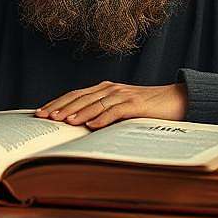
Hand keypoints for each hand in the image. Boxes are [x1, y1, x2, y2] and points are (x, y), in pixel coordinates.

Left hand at [35, 81, 187, 128]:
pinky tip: (92, 126)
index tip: (40, 112)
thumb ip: (103, 113)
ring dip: (78, 113)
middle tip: (46, 118)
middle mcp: (111, 89)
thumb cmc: (146, 108)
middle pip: (81, 97)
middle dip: (61, 107)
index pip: (75, 95)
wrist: (176, 100)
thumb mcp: (121, 110)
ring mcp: (123, 95)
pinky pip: (116, 111)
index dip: (57, 102)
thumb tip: (79, 128)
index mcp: (104, 89)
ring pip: (95, 103)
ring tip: (64, 122)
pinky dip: (102, 117)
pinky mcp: (136, 104)